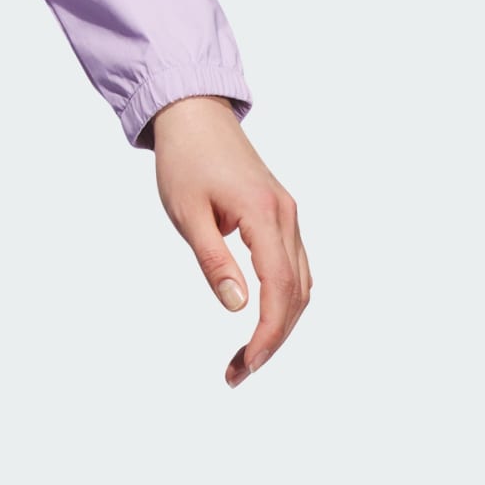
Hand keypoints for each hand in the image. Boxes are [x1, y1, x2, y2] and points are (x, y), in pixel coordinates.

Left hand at [149, 95, 311, 386]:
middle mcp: (285, 216)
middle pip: (296, 294)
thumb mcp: (186, 212)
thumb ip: (213, 260)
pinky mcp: (280, 214)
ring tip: (246, 355)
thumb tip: (238, 308)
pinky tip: (262, 319)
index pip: (279, 289)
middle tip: (239, 371)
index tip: (245, 365)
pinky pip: (294, 265)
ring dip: (281, 322)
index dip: (267, 335)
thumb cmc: (184, 159)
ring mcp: (287, 214)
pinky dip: (284, 298)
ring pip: (300, 283)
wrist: (193, 113)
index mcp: (263, 214)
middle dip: (273, 339)